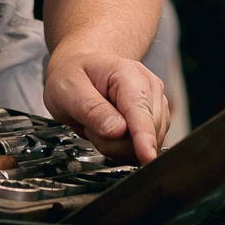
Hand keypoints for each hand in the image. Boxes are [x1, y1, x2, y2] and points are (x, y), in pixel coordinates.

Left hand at [47, 49, 170, 161]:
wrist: (79, 68)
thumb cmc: (73, 74)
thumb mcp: (69, 89)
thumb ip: (92, 109)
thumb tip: (117, 130)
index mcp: (128, 74)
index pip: (141, 110)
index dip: (144, 135)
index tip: (147, 155)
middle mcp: (149, 88)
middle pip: (144, 133)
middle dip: (114, 141)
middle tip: (90, 122)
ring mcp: (155, 105)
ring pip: (145, 145)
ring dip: (117, 145)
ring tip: (99, 124)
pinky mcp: (155, 122)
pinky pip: (143, 149)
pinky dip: (123, 148)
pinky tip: (109, 132)